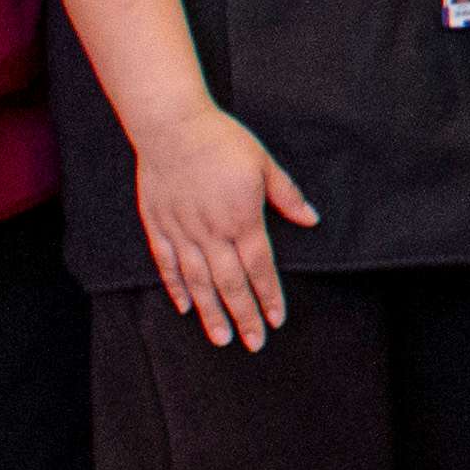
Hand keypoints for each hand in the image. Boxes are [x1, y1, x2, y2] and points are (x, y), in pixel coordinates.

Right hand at [125, 100, 306, 348]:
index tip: (276, 320)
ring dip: (210, 312)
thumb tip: (311, 220)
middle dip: (243, 316)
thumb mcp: (264, 164)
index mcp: (242, 219)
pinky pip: (167, 264)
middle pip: (230, 284)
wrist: (172, 126)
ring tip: (220, 338)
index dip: (269, 296)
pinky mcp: (158, 225)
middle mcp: (211, 232)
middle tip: (252, 343)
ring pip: (198, 282)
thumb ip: (287, 196)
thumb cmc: (221, 141)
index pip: (260, 268)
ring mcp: (182, 231)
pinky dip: (176, 287)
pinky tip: (185, 306)